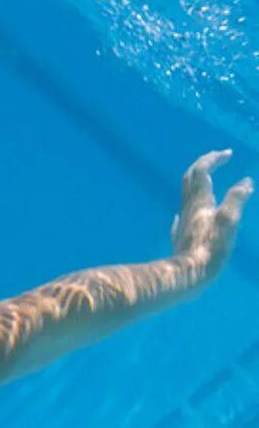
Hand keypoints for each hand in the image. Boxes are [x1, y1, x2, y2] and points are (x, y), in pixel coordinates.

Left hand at [171, 149, 252, 280]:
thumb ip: (236, 199)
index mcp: (200, 202)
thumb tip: (246, 182)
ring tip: (209, 181)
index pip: (202, 171)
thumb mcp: (229, 221)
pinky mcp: (181, 235)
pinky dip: (192, 205)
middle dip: (204, 165)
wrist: (188, 274)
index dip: (213, 159)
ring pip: (187, 195)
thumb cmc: (210, 248)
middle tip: (217, 158)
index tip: (227, 153)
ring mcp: (183, 221)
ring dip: (199, 183)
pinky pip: (185, 214)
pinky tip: (190, 212)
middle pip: (190, 179)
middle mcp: (188, 208)